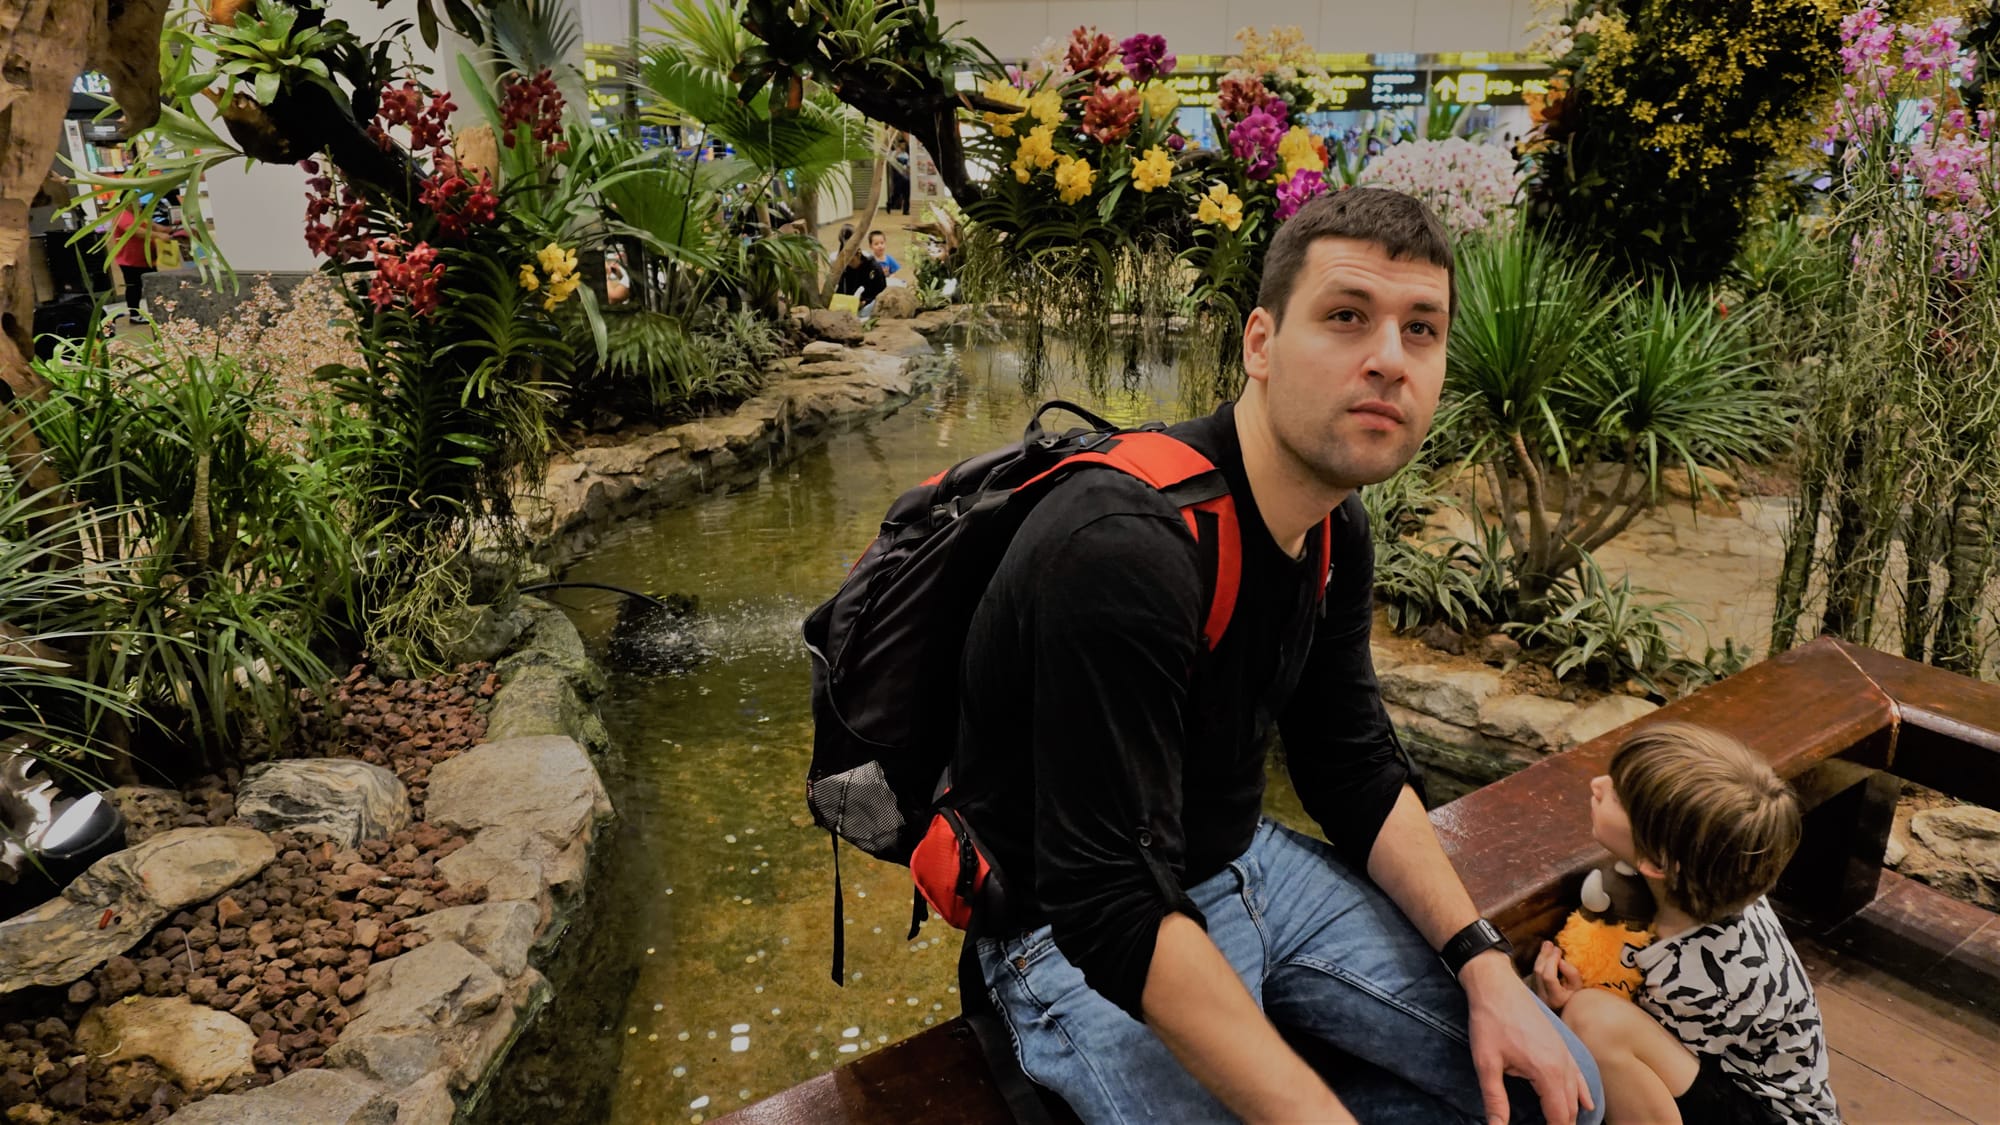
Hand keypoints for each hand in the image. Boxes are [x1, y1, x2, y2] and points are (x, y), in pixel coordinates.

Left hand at [1461, 952, 1593, 1124]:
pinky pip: (1578, 1076)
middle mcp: (1563, 1066)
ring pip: (1576, 1095)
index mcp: (1547, 1073)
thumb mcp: (1486, 1063)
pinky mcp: (1561, 1046)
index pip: (1559, 1117)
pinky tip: (1586, 1104)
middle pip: (1570, 1110)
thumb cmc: (1490, 1022)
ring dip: (1571, 1114)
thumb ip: (1495, 1100)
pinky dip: (1582, 1094)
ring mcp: (1564, 1055)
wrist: (1497, 986)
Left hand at [1529, 941, 1582, 1012]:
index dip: (1552, 961)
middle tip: (1550, 944)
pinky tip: (1545, 956)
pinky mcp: (1532, 991)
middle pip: (1538, 972)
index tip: (1558, 950)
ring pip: (1534, 972)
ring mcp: (1536, 995)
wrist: (1566, 1009)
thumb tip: (1560, 961)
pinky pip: (1533, 974)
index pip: (1549, 977)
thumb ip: (1572, 974)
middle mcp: (1543, 998)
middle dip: (1544, 956)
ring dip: (1541, 957)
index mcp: (1556, 999)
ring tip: (1547, 946)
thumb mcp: (1579, 987)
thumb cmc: (1575, 997)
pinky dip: (1539, 963)